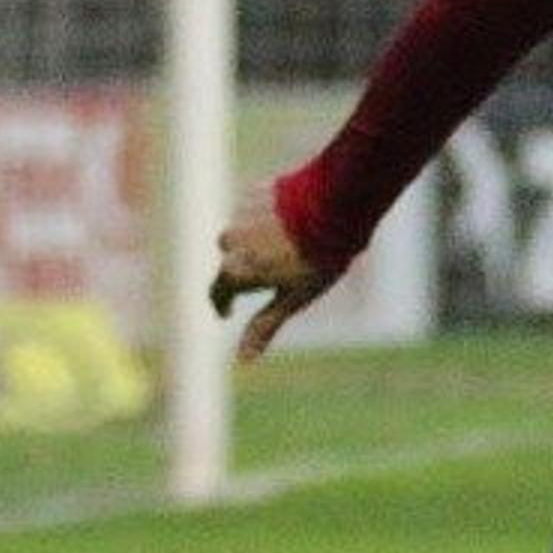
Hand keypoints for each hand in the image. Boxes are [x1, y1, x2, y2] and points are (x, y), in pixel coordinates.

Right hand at [209, 200, 334, 364]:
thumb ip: (264, 327)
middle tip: (272, 275)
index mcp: (234, 271)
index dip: (222, 305)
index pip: (217, 293)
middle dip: (246, 271)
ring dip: (256, 242)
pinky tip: (291, 221)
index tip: (227, 312)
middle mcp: (229, 241)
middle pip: (231, 262)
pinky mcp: (255, 192)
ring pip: (242, 235)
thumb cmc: (317, 258)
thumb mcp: (293, 299)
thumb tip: (243, 360)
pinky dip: (266, 219)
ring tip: (288, 245)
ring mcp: (240, 214)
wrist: (334, 205)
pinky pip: (254, 211)